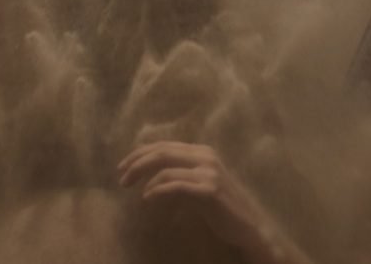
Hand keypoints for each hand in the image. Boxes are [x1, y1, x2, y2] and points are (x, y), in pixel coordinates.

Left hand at [117, 141, 313, 263]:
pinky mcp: (209, 189)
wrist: (249, 225)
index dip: (139, 154)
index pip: (163, 145)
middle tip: (121, 178)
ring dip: (144, 178)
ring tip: (133, 189)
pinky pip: (175, 185)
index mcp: (201, 151)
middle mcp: (205, 156)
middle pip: (161, 152)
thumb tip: (149, 172)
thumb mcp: (198, 183)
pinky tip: (147, 198)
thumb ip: (179, 173)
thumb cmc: (221, 206)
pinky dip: (157, 190)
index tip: (123, 167)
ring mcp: (209, 172)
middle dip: (137, 163)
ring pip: (166, 167)